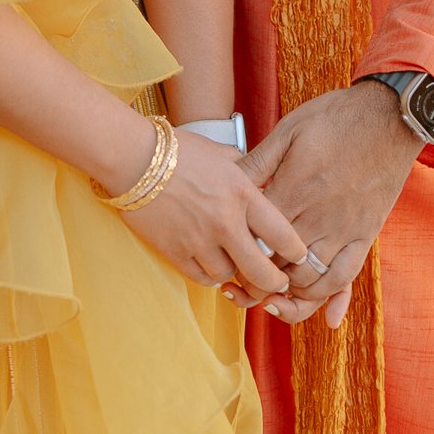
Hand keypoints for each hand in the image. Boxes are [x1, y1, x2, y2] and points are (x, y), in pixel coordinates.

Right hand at [119, 131, 310, 308]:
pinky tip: (213, 265)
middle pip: (262, 272)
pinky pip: (203, 278)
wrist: (134, 158)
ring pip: (230, 277)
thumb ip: (246, 170)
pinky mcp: (176, 252)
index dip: (297, 251)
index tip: (299, 256)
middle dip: (275, 282)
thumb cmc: (178, 151)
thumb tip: (263, 181)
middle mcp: (225, 221)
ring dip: (237, 275)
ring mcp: (200, 240)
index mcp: (242, 193)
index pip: (283, 234)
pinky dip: (211, 276)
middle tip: (278, 282)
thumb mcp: (220, 153)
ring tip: (238, 266)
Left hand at [242, 83, 421, 326]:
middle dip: (258, 283)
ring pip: (311, 280)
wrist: (389, 117)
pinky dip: (332, 299)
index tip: (228, 261)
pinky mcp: (366, 234)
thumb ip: (259, 161)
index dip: (241, 256)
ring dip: (289, 295)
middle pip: (281, 267)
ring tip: (271, 297)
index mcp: (294, 190)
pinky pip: (347, 277)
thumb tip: (231, 182)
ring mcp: (344, 229)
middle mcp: (318, 217)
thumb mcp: (289, 129)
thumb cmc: (336, 117)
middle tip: (241, 288)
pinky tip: (323, 314)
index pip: (259, 239)